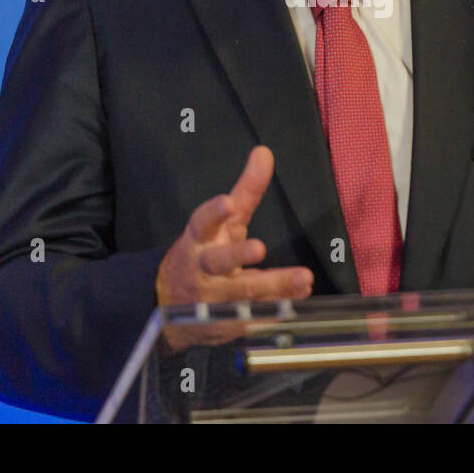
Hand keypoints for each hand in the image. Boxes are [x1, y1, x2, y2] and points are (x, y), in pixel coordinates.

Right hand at [156, 145, 314, 308]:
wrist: (171, 303)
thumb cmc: (205, 251)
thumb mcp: (223, 221)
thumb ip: (246, 190)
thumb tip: (264, 152)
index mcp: (198, 238)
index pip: (202, 222)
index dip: (213, 213)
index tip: (227, 203)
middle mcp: (202, 267)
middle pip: (218, 261)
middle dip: (237, 256)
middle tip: (259, 248)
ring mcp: (212, 297)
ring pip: (241, 292)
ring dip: (273, 285)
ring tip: (303, 278)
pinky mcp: (225, 320)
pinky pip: (253, 314)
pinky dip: (276, 307)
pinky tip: (299, 298)